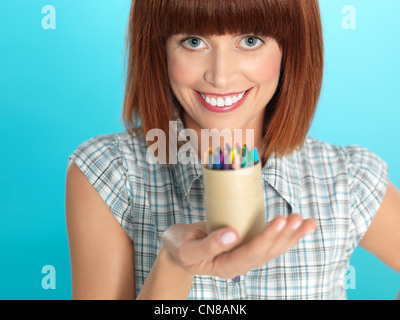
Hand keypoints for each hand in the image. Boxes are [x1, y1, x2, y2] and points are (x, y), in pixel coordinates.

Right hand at [162, 214, 316, 278]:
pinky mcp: (247, 244)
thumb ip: (209, 244)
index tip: (280, 220)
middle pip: (268, 251)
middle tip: (297, 218)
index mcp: (227, 266)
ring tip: (307, 222)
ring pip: (273, 248)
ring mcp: (245, 254)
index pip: (252, 253)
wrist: (179, 247)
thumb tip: (233, 234)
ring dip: (291, 235)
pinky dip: (285, 232)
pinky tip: (298, 224)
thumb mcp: (187, 247)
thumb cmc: (180, 247)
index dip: (267, 237)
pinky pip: (269, 240)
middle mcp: (240, 263)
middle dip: (285, 235)